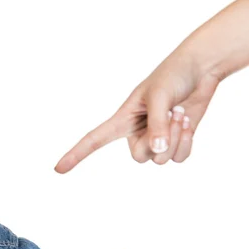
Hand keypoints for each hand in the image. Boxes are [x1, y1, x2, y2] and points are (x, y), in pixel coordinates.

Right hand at [54, 55, 220, 172]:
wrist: (201, 68)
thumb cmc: (173, 75)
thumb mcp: (160, 96)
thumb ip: (156, 124)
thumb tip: (157, 150)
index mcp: (122, 119)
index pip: (94, 139)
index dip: (76, 154)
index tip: (58, 169)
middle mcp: (135, 132)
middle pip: (140, 157)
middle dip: (157, 143)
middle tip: (170, 115)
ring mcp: (156, 138)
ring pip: (161, 159)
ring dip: (176, 138)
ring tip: (180, 113)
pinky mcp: (175, 141)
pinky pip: (178, 157)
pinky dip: (186, 143)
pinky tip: (187, 123)